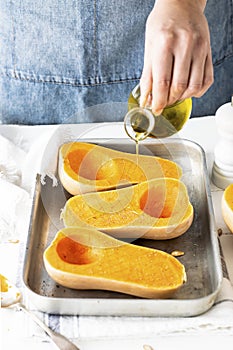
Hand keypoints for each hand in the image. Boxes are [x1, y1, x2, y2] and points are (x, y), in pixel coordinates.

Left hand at [140, 0, 213, 114]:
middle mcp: (185, 44)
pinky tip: (188, 90)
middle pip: (178, 86)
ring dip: (183, 97)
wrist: (182, 3)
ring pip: (194, 86)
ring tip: (174, 96)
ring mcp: (200, 48)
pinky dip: (197, 91)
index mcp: (165, 42)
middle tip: (163, 103)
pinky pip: (207, 80)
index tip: (155, 109)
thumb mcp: (149, 46)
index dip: (158, 100)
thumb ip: (148, 74)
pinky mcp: (209, 51)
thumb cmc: (162, 23)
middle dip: (169, 100)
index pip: (162, 82)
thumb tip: (146, 98)